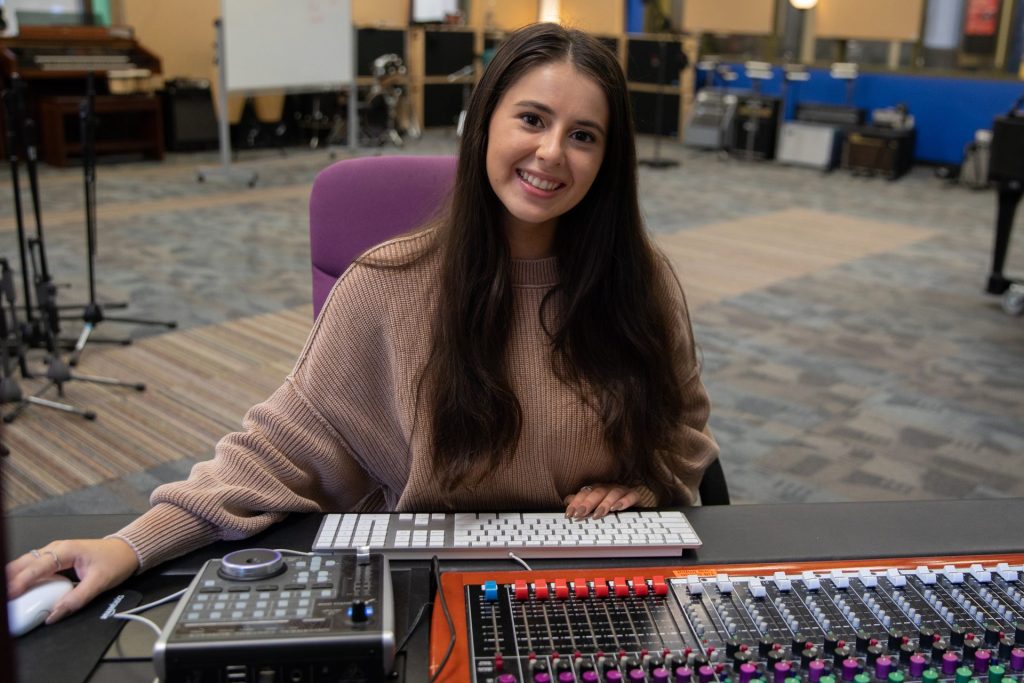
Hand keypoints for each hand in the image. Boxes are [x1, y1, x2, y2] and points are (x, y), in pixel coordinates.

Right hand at [6, 538, 138, 624]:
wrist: (127, 551)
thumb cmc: (115, 561)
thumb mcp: (100, 582)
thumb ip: (77, 599)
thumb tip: (55, 614)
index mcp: (66, 550)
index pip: (37, 566)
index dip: (21, 581)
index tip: (11, 594)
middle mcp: (56, 549)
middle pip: (25, 563)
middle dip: (11, 579)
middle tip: (7, 597)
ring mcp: (54, 554)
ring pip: (26, 564)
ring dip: (15, 578)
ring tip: (10, 595)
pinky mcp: (55, 561)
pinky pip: (34, 569)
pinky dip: (24, 578)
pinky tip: (18, 590)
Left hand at [563, 484, 641, 519]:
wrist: (636, 501)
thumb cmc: (612, 503)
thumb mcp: (596, 504)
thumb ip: (582, 502)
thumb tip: (567, 501)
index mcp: (597, 489)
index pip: (584, 493)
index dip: (576, 503)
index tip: (569, 514)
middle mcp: (608, 488)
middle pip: (597, 493)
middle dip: (587, 503)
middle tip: (580, 514)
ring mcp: (622, 490)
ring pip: (612, 494)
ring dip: (604, 503)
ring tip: (598, 514)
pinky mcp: (635, 495)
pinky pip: (630, 496)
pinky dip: (624, 501)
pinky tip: (617, 508)